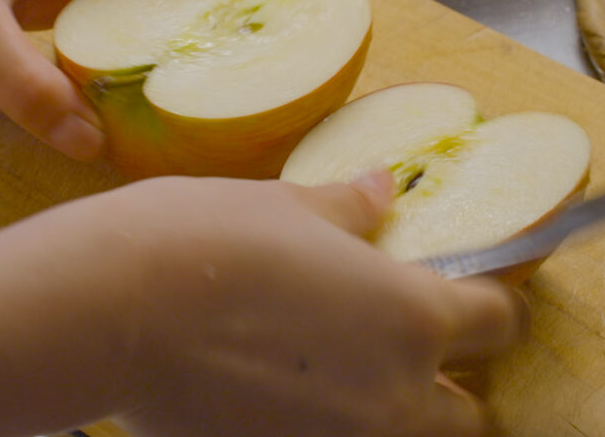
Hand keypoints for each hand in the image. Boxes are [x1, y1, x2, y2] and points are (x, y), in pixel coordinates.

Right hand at [91, 172, 527, 436]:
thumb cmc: (200, 241)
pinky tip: (285, 395)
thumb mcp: (285, 208)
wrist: (106, 310)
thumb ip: (348, 210)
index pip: (498, 321)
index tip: (480, 290)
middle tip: (409, 348)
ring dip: (397, 415)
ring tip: (347, 376)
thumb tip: (384, 190)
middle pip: (469, 414)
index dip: (495, 300)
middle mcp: (393, 397)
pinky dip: (328, 427)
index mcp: (410, 317)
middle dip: (453, 384)